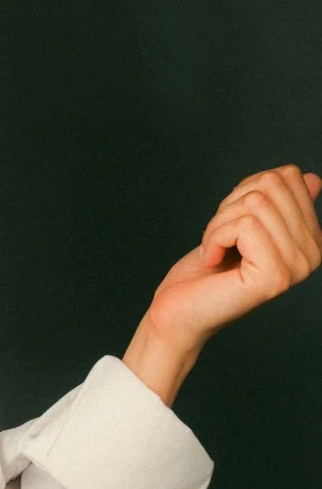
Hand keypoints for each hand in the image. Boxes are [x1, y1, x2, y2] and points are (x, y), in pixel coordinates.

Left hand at [146, 163, 321, 354]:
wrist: (179, 312)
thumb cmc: (207, 270)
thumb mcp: (243, 225)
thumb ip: (278, 204)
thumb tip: (311, 178)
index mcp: (311, 238)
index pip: (288, 176)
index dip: (246, 190)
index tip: (232, 225)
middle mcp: (313, 253)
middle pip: (271, 184)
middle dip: (231, 204)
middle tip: (220, 239)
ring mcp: (297, 267)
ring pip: (255, 203)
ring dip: (219, 223)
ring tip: (216, 251)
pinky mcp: (275, 276)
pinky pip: (244, 225)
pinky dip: (215, 237)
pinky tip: (212, 261)